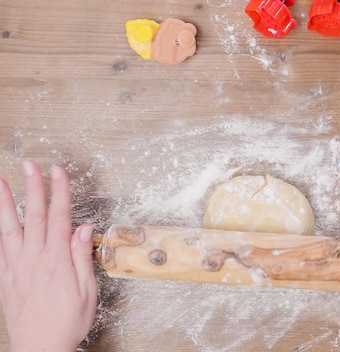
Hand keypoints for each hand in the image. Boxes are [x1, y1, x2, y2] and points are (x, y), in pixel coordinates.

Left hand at [0, 161, 96, 351]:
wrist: (40, 349)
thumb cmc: (67, 323)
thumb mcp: (87, 292)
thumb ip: (82, 257)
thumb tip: (83, 229)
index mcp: (56, 261)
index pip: (58, 217)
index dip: (59, 192)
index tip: (58, 172)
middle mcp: (33, 260)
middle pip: (32, 216)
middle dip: (32, 188)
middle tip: (29, 165)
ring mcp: (15, 268)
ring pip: (8, 228)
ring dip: (4, 203)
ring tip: (0, 183)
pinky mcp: (5, 278)